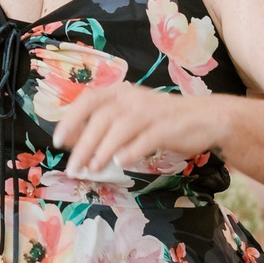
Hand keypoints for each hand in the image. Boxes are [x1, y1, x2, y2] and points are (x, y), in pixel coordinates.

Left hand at [52, 83, 221, 176]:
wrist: (205, 118)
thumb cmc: (161, 120)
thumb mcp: (129, 117)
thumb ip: (103, 126)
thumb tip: (71, 142)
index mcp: (121, 93)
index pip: (89, 100)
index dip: (71, 119)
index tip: (58, 141)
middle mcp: (133, 98)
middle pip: (101, 118)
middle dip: (83, 145)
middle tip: (73, 168)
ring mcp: (152, 111)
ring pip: (121, 128)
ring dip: (103, 150)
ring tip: (93, 169)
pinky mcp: (168, 127)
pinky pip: (146, 138)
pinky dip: (131, 151)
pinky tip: (120, 163)